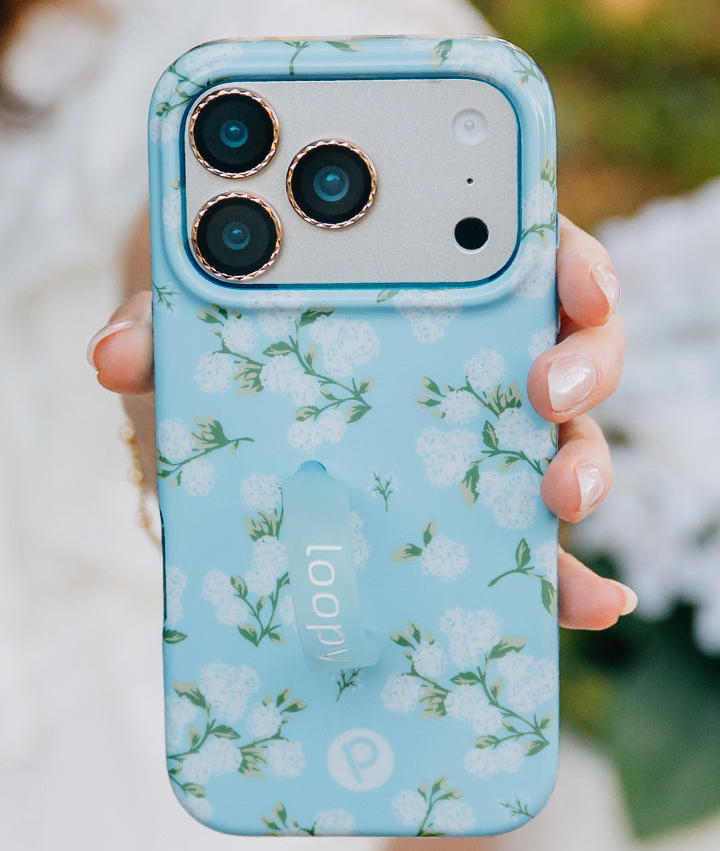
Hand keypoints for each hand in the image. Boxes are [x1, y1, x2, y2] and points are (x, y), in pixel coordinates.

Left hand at [88, 212, 632, 630]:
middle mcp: (473, 350)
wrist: (213, 409)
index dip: (566, 257)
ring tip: (559, 499)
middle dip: (584, 361)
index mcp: (429, 279)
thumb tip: (115, 356)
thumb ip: (162, 322)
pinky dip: (565, 572)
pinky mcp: (462, 507)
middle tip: (550, 387)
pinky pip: (527, 538)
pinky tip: (589, 602)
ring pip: (561, 440)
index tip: (574, 278)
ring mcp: (476, 431)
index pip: (523, 249)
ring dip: (580, 468)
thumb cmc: (226, 338)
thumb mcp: (194, 318)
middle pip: (567, 343)